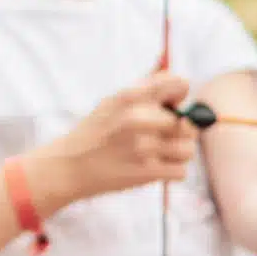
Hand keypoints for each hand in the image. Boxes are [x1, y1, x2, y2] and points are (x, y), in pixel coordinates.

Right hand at [33, 70, 198, 211]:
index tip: (169, 105)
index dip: (179, 95)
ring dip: (176, 154)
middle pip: (188, 123)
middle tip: (159, 136)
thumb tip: (183, 84)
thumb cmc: (95, 133)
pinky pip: (181, 171)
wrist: (68, 167)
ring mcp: (142, 147)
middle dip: (179, 131)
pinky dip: (171, 172)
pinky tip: (153, 167)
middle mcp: (137, 118)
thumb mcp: (112, 102)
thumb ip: (146, 90)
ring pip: (188, 149)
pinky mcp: (146, 172)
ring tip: (157, 154)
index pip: (178, 83)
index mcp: (129, 96)